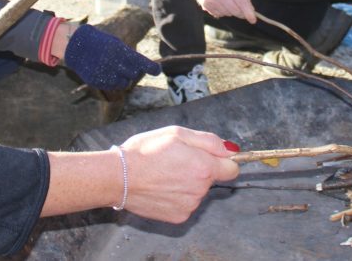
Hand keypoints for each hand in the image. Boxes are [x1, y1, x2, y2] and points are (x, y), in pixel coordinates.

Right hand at [63, 24, 160, 89]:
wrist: (77, 46)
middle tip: (125, 66)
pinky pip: (112, 87)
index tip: (157, 70)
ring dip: (123, 79)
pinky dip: (112, 82)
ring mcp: (105, 73)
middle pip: (134, 74)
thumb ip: (129, 57)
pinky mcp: (97, 81)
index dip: (151, 67)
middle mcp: (114, 63)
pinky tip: (105, 73)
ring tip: (115, 70)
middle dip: (132, 71)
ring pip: (124, 84)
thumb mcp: (116, 45)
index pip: (140, 62)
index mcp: (120, 51)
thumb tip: (141, 69)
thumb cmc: (101, 44)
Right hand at [120, 126, 240, 222]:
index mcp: (204, 167)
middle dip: (200, 169)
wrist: (118, 177)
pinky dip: (177, 196)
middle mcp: (200, 190)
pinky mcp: (178, 217)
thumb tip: (230, 149)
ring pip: (198, 192)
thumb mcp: (177, 133)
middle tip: (177, 160)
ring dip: (188, 183)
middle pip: (212, 179)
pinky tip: (161, 187)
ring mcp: (189, 205)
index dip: (222, 160)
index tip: (210, 156)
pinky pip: (185, 204)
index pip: (232, 168)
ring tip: (164, 173)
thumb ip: (209, 141)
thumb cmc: (145, 151)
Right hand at [190, 0, 255, 22]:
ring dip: (231, 11)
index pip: (242, 3)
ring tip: (227, 0)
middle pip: (235, 11)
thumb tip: (250, 9)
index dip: (249, 13)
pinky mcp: (205, 4)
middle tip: (241, 8)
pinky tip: (220, 2)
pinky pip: (219, 14)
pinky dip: (222, 11)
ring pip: (227, 14)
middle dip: (241, 12)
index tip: (253, 20)